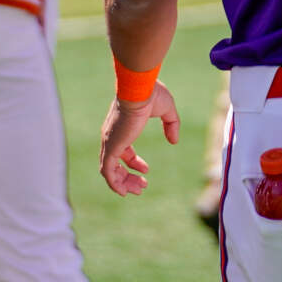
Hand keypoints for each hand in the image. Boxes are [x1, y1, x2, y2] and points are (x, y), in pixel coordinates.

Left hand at [99, 81, 180, 195]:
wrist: (139, 89)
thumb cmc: (151, 94)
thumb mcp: (166, 110)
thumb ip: (171, 125)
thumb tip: (174, 141)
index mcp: (122, 128)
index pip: (122, 151)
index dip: (133, 162)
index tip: (145, 169)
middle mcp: (112, 137)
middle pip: (115, 164)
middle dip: (127, 177)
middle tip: (141, 186)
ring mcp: (110, 143)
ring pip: (109, 171)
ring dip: (123, 183)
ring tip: (138, 191)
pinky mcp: (111, 147)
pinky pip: (108, 172)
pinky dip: (114, 183)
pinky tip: (124, 191)